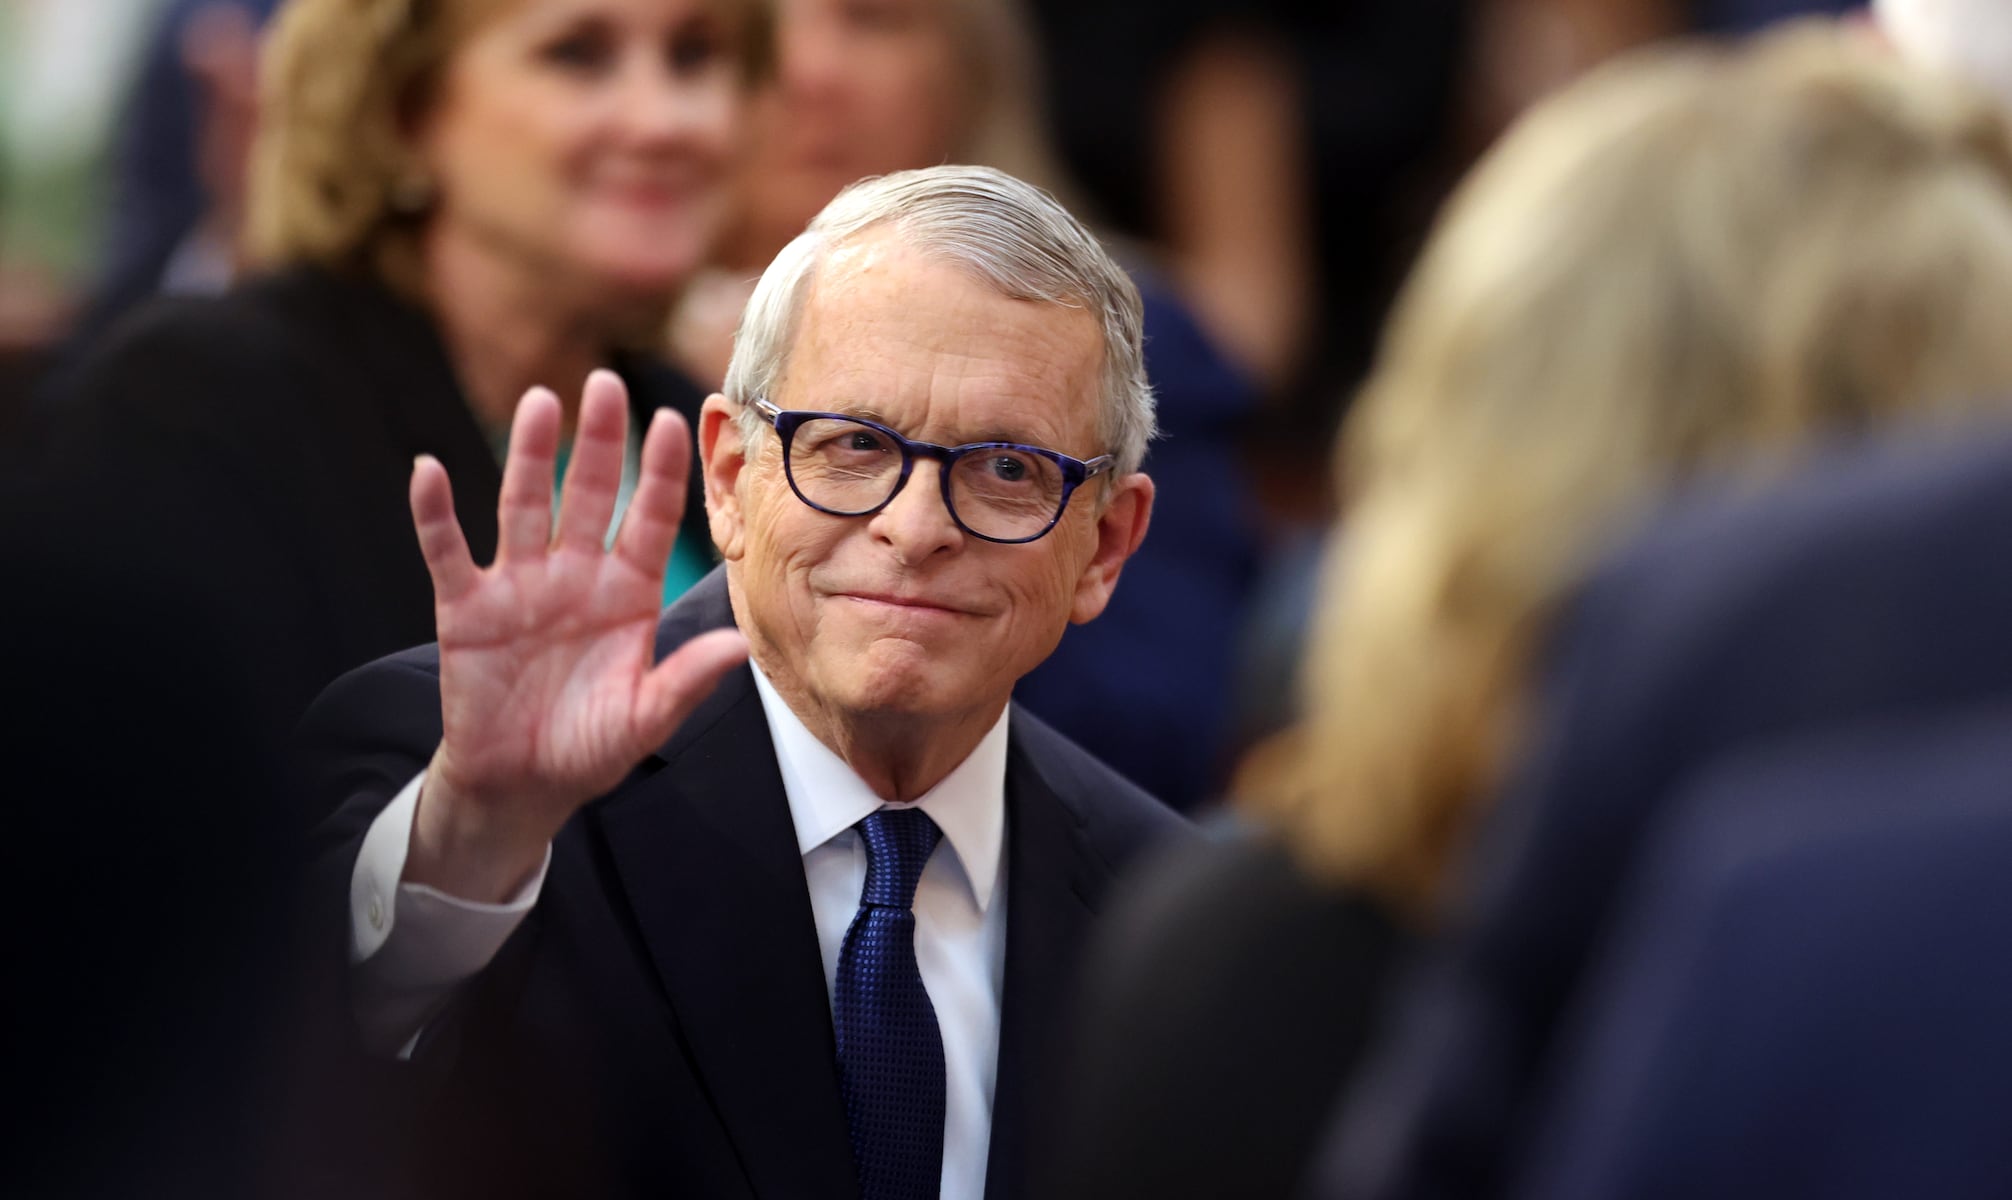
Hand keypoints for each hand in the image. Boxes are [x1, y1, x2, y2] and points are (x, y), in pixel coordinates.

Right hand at [405, 370, 746, 901]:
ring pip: (524, 506)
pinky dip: (435, 513)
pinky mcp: (466, 608)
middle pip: (589, 495)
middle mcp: (575, 577)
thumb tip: (738, 646)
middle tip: (604, 382)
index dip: (660, 474)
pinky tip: (429, 469)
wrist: (521, 785)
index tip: (676, 420)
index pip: (648, 521)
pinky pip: (448, 552)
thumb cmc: (590, 747)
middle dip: (599, 442)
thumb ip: (686, 680)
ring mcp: (519, 586)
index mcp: (628, 595)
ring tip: (539, 403)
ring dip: (530, 457)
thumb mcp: (646, 720)